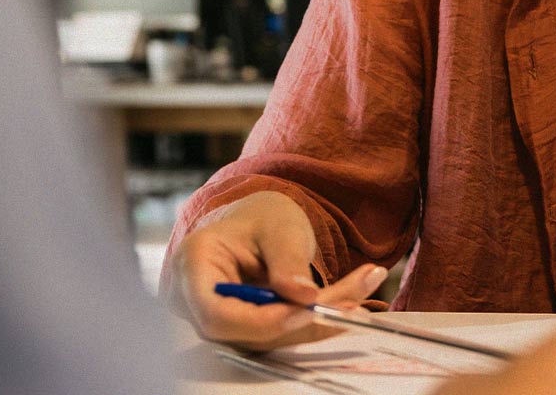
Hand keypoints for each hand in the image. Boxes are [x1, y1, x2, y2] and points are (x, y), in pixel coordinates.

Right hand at [164, 190, 388, 350]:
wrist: (256, 225)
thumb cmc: (259, 217)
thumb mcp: (278, 224)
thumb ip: (287, 260)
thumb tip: (303, 297)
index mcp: (193, 266)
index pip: (218, 313)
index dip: (260, 321)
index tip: (306, 309)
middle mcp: (198, 302)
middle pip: (247, 331)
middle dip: (303, 321)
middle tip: (353, 302)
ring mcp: (222, 321)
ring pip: (270, 338)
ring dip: (319, 323)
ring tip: (362, 289)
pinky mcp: (246, 331)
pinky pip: (281, 336)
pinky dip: (317, 323)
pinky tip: (351, 302)